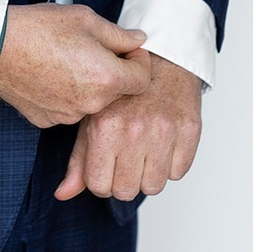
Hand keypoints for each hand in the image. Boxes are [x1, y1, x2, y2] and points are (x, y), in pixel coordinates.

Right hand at [0, 4, 151, 127]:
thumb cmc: (39, 28)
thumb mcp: (86, 19)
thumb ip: (119, 34)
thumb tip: (138, 40)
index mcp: (107, 77)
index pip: (144, 79)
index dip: (139, 61)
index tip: (128, 49)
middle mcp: (91, 104)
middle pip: (117, 91)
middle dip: (112, 71)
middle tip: (92, 48)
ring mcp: (68, 116)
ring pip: (92, 101)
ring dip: (88, 83)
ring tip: (66, 59)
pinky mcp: (48, 120)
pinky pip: (68, 108)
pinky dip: (66, 94)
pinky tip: (50, 74)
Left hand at [54, 53, 201, 201]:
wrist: (161, 56)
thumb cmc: (122, 90)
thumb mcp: (92, 117)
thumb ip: (78, 159)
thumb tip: (63, 194)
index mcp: (105, 126)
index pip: (99, 186)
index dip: (101, 181)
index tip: (106, 167)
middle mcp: (135, 130)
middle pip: (126, 191)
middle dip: (124, 180)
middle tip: (126, 159)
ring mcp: (164, 130)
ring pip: (154, 186)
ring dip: (148, 174)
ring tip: (145, 150)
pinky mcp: (189, 130)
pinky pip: (178, 172)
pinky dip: (170, 163)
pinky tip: (162, 142)